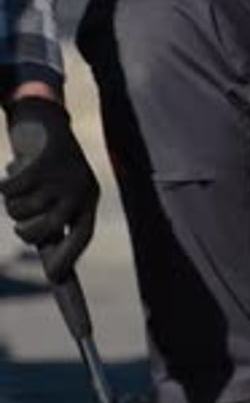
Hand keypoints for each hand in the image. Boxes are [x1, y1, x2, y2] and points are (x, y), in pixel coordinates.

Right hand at [0, 96, 98, 281]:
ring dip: (12, 204)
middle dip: (24, 230)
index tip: (56, 281)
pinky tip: (9, 177)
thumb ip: (54, 224)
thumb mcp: (58, 196)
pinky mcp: (41, 161)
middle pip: (45, 229)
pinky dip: (5, 186)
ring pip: (22, 210)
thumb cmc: (51, 170)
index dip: (70, 259)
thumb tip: (55, 267)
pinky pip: (11, 189)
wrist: (46, 121)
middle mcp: (80, 190)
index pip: (82, 237)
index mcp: (88, 201)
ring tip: (18, 190)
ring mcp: (61, 175)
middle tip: (21, 222)